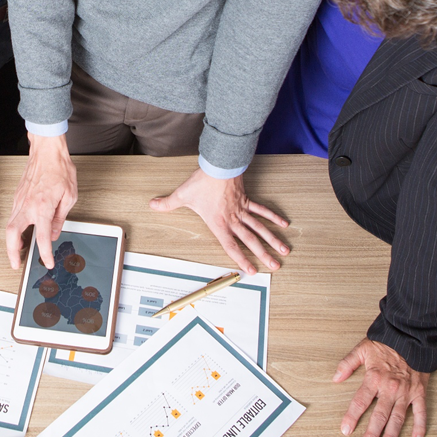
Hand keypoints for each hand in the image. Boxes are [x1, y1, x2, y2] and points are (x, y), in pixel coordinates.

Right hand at [6, 133, 77, 269]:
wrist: (47, 150)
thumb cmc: (60, 169)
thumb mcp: (70, 196)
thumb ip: (60, 218)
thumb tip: (54, 233)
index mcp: (42, 207)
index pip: (42, 238)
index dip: (45, 254)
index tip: (47, 262)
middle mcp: (27, 205)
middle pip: (12, 234)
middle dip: (12, 252)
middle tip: (16, 264)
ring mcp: (19, 200)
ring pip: (10, 225)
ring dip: (12, 241)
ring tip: (19, 250)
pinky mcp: (17, 196)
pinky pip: (13, 215)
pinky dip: (14, 227)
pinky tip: (22, 230)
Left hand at [149, 168, 288, 274]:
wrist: (218, 166)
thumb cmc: (202, 182)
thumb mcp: (182, 195)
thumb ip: (167, 204)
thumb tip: (151, 205)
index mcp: (219, 223)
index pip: (231, 246)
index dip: (241, 259)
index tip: (252, 271)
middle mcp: (233, 220)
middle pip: (251, 241)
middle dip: (263, 255)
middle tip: (275, 267)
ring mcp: (242, 210)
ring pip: (260, 228)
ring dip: (273, 240)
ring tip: (284, 251)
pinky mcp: (247, 200)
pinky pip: (262, 210)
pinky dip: (273, 217)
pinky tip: (284, 224)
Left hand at [333, 338, 429, 436]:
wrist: (410, 338)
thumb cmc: (386, 343)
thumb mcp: (361, 349)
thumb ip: (347, 364)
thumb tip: (335, 377)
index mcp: (374, 378)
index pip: (360, 402)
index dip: (352, 417)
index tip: (346, 429)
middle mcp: (390, 388)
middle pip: (379, 416)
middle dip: (372, 434)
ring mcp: (406, 393)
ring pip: (398, 419)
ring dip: (391, 436)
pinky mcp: (419, 393)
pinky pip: (421, 413)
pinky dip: (420, 426)